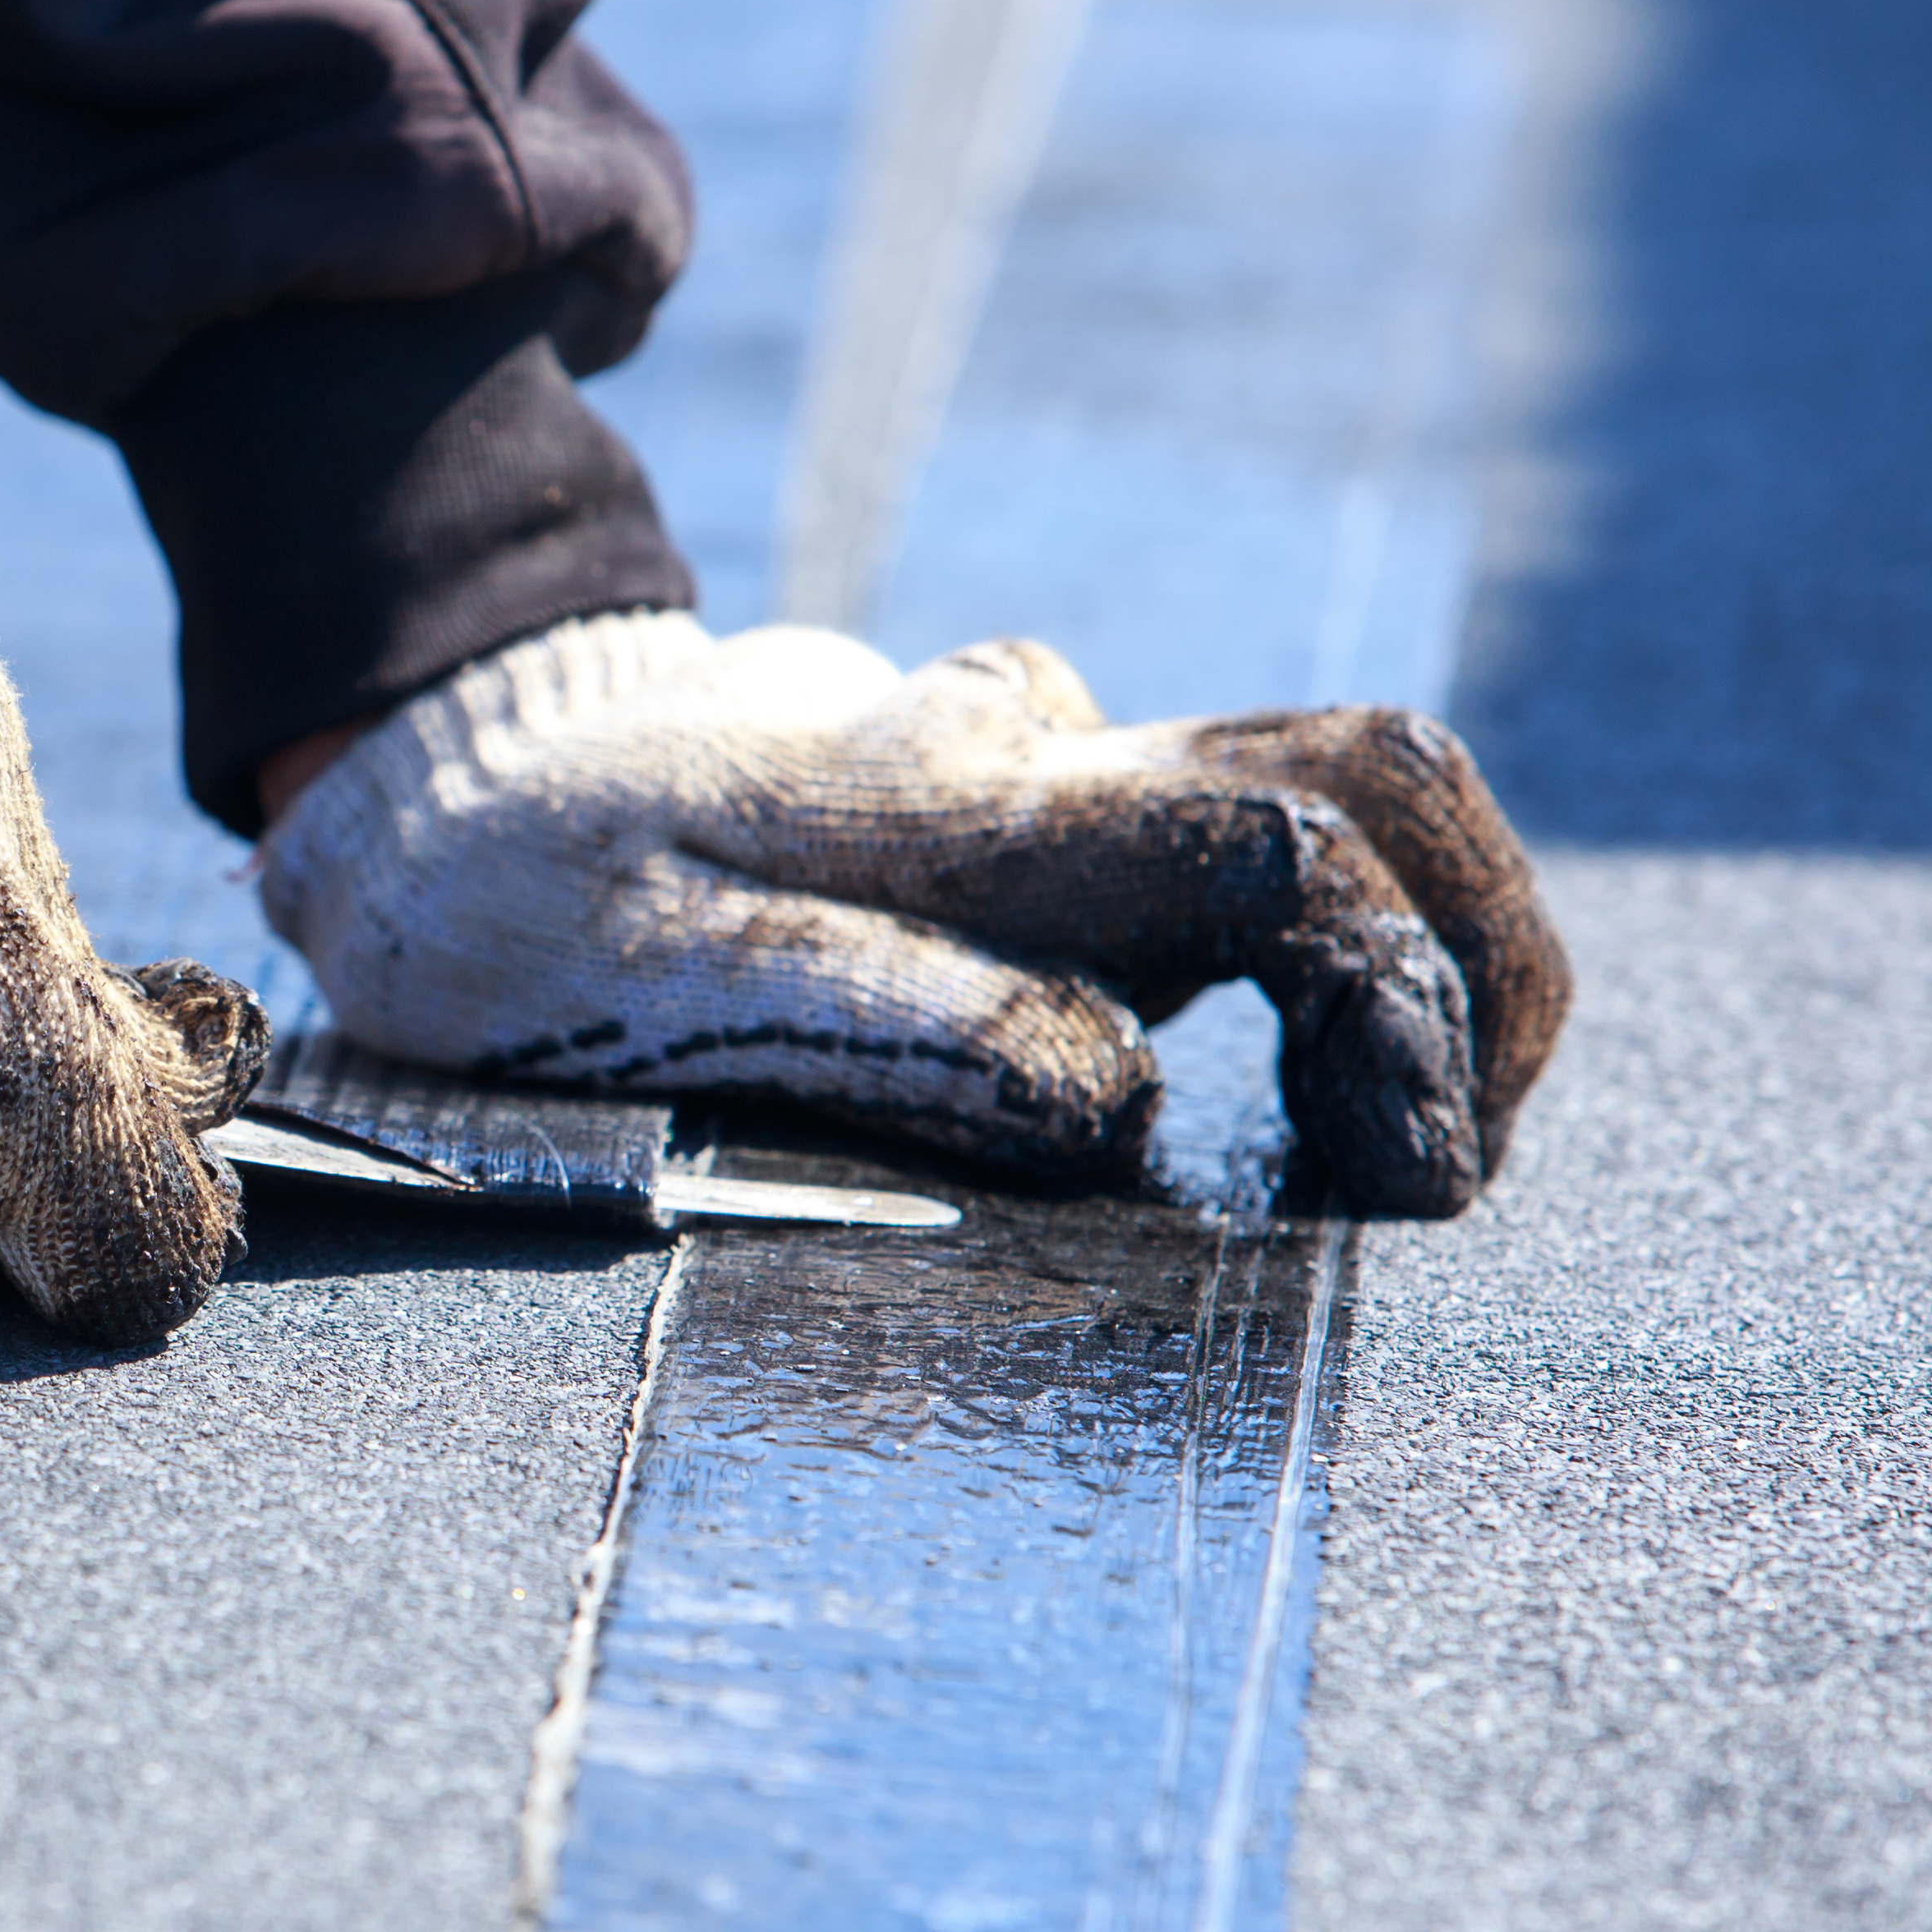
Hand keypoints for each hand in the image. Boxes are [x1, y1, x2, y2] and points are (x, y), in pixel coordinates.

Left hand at [256, 614, 1569, 1212]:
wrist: (443, 768)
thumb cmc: (522, 907)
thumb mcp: (644, 978)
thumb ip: (881, 1020)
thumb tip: (1116, 1095)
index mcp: (965, 808)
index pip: (1278, 849)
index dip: (1396, 1006)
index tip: (1405, 1176)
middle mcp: (1044, 754)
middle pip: (1379, 772)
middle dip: (1488, 954)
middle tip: (1463, 1164)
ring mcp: (1055, 759)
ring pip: (1335, 785)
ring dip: (1432, 948)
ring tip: (1412, 1144)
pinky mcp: (1040, 797)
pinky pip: (1248, 836)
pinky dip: (1334, 951)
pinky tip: (1307, 1091)